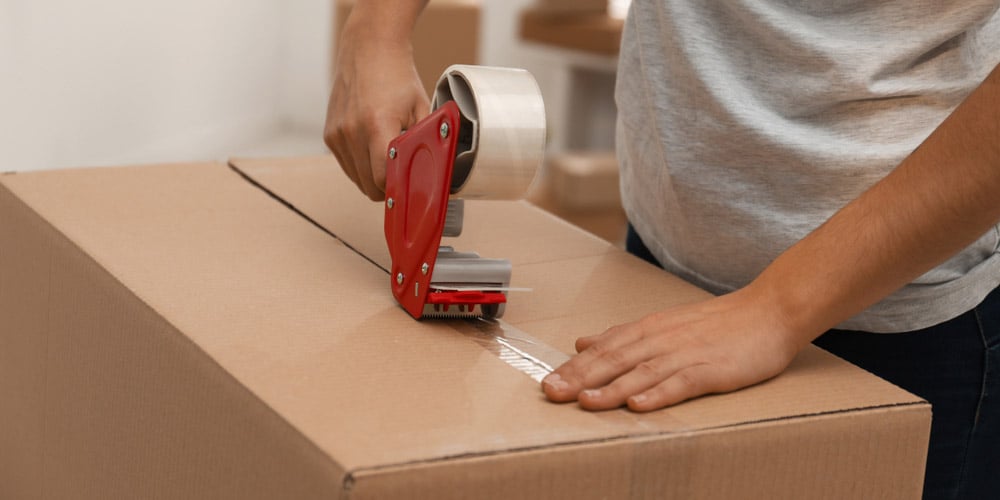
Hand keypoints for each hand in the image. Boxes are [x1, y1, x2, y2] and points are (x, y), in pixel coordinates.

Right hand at [323, 12, 429, 200]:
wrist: (369, 48)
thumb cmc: (398, 77)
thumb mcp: (421, 108)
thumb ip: (426, 141)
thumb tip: (437, 171)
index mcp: (377, 125)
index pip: (382, 179)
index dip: (398, 188)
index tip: (409, 188)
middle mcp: (351, 131)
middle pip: (368, 186)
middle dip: (387, 186)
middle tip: (402, 174)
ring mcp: (337, 133)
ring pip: (356, 179)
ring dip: (372, 176)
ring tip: (387, 155)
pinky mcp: (329, 134)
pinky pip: (346, 165)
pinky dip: (360, 165)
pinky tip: (373, 147)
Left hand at [541, 288, 809, 410]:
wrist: (769, 310)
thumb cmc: (716, 323)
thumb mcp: (663, 324)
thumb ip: (623, 336)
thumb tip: (583, 342)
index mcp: (648, 329)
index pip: (603, 349)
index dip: (574, 367)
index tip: (547, 382)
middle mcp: (661, 339)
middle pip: (615, 359)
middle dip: (581, 377)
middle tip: (552, 392)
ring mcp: (686, 354)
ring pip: (642, 372)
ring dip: (611, 387)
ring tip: (585, 401)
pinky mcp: (712, 369)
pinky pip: (681, 383)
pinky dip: (658, 393)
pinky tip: (638, 405)